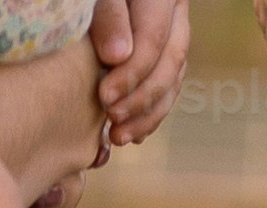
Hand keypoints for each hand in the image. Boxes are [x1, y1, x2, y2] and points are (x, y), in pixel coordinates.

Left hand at [96, 0, 190, 142]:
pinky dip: (152, 114)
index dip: (132, 72)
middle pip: (170, 62)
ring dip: (148, 114)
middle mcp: (175, 14)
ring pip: (174, 79)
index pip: (154, 39)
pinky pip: (170, 88)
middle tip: (112, 118)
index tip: (104, 96)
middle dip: (141, 98)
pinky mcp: (166, 54)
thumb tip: (117, 56)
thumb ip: (109, 17)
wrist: (91, 3)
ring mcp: (175, 34)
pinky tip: (134, 134)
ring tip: (120, 136)